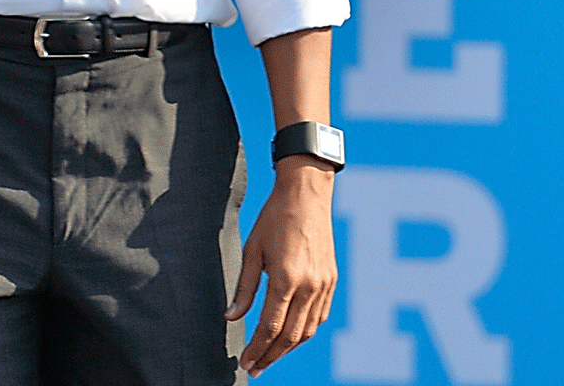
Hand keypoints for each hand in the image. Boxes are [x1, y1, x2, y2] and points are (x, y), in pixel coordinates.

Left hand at [228, 159, 337, 376]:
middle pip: (290, 336)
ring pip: (307, 331)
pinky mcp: (331, 281)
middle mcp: (309, 286)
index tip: (245, 362)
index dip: (257, 349)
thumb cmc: (274, 218)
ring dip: (288, 349)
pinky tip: (291, 337)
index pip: (270, 327)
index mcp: (286, 278)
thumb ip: (244, 287)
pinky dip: (304, 332)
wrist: (306, 195)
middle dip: (270, 356)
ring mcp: (324, 285)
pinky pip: (319, 317)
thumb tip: (231, 317)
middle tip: (254, 368)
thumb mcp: (252, 250)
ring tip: (269, 356)